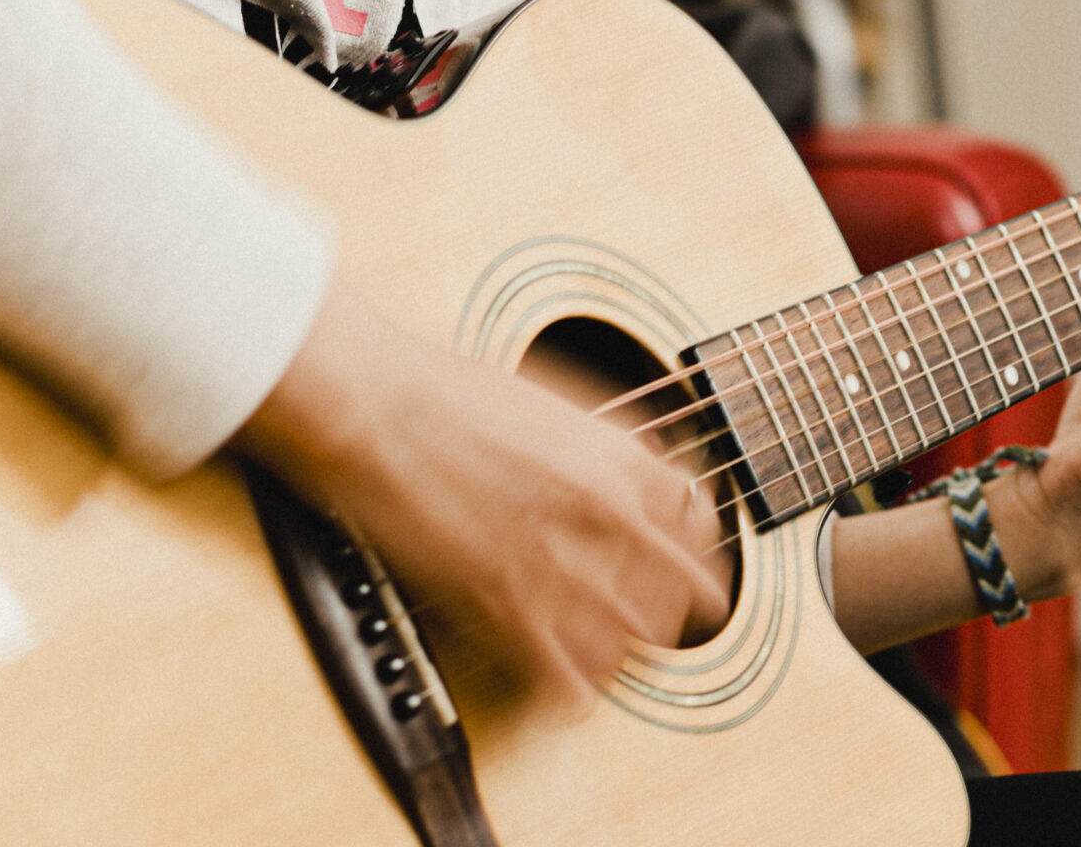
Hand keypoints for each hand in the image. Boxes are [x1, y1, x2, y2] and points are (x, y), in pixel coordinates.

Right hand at [236, 283, 728, 710]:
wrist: (381, 408)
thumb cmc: (450, 392)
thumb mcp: (555, 398)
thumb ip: (605, 442)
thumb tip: (637, 466)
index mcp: (622, 458)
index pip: (698, 523)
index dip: (689, 545)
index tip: (678, 556)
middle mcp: (608, 516)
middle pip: (679, 592)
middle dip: (667, 606)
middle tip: (649, 611)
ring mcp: (562, 566)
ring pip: (632, 644)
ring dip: (620, 647)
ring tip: (602, 644)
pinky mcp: (508, 611)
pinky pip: (571, 682)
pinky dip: (574, 689)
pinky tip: (564, 679)